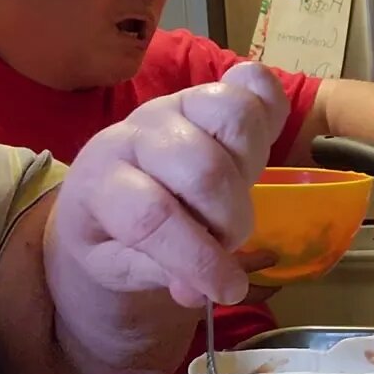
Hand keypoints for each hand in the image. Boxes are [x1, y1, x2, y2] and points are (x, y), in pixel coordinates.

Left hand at [49, 62, 289, 309]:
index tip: (227, 291)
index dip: (198, 259)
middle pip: (205, 168)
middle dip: (229, 221)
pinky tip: (256, 149)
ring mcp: (177, 104)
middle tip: (225, 243)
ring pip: (234, 116)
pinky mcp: (210, 93)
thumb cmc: (110, 231)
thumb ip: (157, 274)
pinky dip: (270, 111)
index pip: (153, 216)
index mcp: (102, 178)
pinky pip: (255, 83)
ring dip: (250, 168)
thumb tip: (198, 291)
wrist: (104, 188)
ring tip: (235, 196)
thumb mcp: (116, 266)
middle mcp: (138, 131)